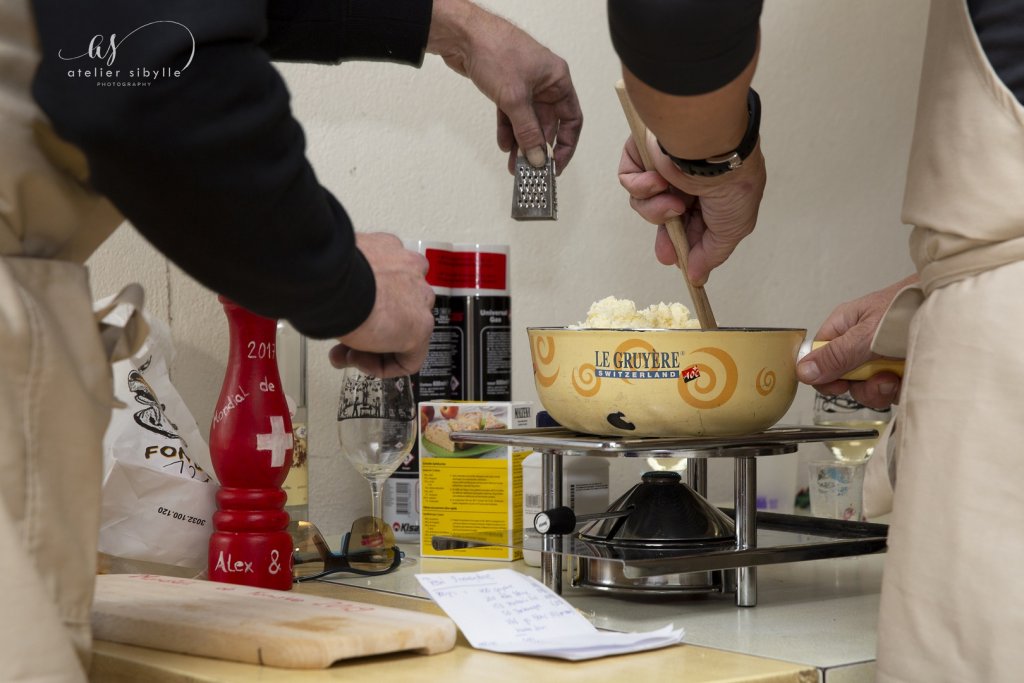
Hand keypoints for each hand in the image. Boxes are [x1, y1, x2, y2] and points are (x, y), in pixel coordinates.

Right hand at [329, 233, 434, 377]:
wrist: (334, 280)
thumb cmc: (327, 271)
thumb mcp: (333, 269)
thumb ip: (340, 281)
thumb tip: (328, 294)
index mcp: (389, 251)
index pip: (386, 282)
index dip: (362, 305)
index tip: (345, 315)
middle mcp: (410, 272)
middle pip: (396, 310)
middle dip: (369, 330)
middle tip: (342, 342)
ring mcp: (419, 300)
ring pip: (402, 334)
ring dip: (372, 349)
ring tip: (346, 354)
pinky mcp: (420, 329)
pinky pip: (408, 359)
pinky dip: (381, 367)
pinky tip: (358, 361)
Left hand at [427, 0, 581, 173]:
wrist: (463, 35)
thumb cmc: (496, 51)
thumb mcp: (515, 98)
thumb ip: (527, 131)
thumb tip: (538, 157)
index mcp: (557, 80)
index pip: (571, 119)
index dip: (566, 145)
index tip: (556, 165)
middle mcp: (544, 83)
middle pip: (548, 124)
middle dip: (538, 147)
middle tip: (530, 169)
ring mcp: (525, 85)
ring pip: (528, 122)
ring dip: (521, 143)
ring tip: (515, 164)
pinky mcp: (506, 88)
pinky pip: (512, 115)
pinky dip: (508, 130)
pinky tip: (504, 145)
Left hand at [618, 135, 765, 284]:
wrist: (711, 149)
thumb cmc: (731, 185)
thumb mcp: (732, 230)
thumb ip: (711, 254)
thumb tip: (697, 276)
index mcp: (713, 193)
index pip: (692, 225)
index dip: (683, 245)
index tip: (679, 261)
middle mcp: (687, 180)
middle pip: (664, 218)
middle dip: (665, 236)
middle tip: (666, 252)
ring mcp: (663, 166)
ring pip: (645, 204)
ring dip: (656, 210)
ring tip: (674, 202)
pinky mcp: (641, 155)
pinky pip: (628, 181)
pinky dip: (641, 187)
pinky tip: (658, 181)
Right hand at [797, 275, 917, 408]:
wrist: (954, 302)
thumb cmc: (912, 304)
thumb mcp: (868, 334)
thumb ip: (837, 355)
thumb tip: (804, 371)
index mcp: (845, 326)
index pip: (818, 356)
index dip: (824, 374)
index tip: (839, 384)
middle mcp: (860, 342)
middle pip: (843, 378)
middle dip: (861, 385)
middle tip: (877, 378)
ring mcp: (881, 357)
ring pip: (867, 388)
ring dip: (882, 389)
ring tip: (897, 376)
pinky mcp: (901, 369)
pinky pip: (891, 391)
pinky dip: (900, 389)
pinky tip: (910, 375)